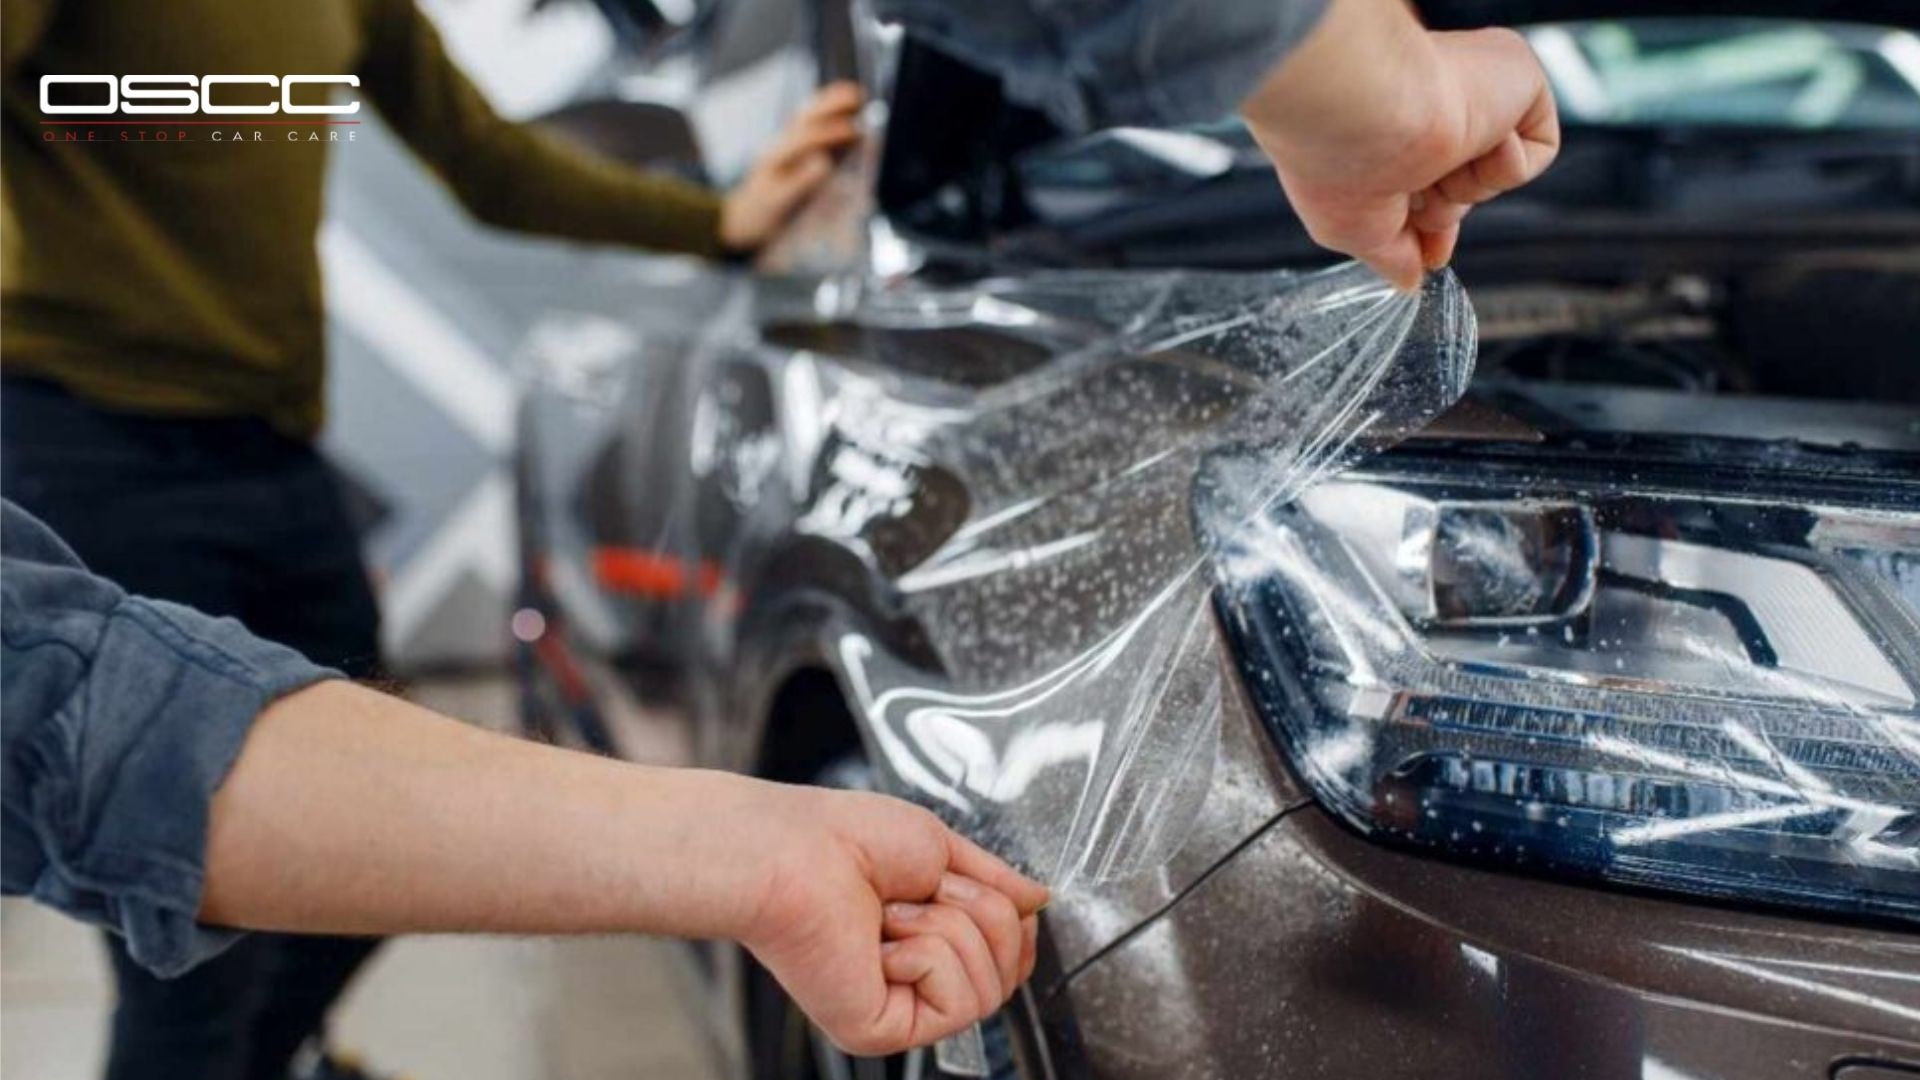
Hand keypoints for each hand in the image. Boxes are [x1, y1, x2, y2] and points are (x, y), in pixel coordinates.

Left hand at [718, 81, 864, 253]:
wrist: (741, 219)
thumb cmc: (759, 214)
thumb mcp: (777, 203)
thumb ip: (799, 182)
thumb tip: (823, 161)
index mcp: (777, 157)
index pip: (807, 138)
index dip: (831, 133)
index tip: (854, 130)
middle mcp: (782, 145)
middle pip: (807, 118)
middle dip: (832, 105)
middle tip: (858, 96)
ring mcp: (787, 146)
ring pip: (809, 118)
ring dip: (831, 104)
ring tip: (855, 94)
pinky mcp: (794, 152)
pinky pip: (812, 127)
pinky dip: (829, 114)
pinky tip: (845, 110)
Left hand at [722, 780, 1047, 1055]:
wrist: (794, 851)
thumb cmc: (844, 838)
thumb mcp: (941, 847)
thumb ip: (996, 881)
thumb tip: (1039, 899)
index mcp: (927, 938)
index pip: (1009, 954)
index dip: (1011, 921)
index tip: (973, 885)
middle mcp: (915, 979)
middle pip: (1011, 969)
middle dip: (979, 910)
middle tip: (924, 887)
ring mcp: (901, 1008)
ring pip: (991, 986)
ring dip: (950, 927)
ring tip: (894, 912)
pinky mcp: (883, 1030)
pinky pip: (959, 1001)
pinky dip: (929, 954)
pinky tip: (882, 941)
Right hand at [1241, 0, 1559, 289]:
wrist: (1362, 112)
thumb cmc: (1336, 159)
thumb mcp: (1349, 229)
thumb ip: (1388, 255)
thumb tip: (1407, 282)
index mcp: (1385, 122)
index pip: (1428, 178)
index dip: (1432, 222)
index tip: (1428, 254)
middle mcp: (1429, 100)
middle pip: (1463, 181)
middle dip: (1447, 211)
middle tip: (1415, 202)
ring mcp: (1473, 86)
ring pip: (1495, 172)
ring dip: (1465, 189)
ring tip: (1431, 164)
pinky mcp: (1517, 74)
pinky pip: (1537, 150)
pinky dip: (1507, 167)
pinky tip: (1471, 140)